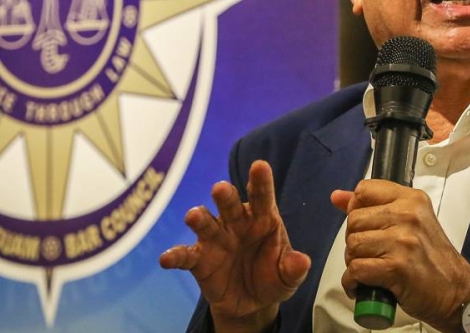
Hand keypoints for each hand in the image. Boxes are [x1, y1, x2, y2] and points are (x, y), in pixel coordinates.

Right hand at [160, 160, 310, 332]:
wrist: (252, 302)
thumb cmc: (273, 278)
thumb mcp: (288, 277)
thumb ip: (293, 268)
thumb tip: (302, 262)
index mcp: (262, 219)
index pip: (262, 197)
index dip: (260, 181)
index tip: (260, 166)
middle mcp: (236, 223)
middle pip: (229, 204)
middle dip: (225, 195)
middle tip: (220, 189)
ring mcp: (216, 239)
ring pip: (205, 223)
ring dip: (199, 218)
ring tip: (194, 216)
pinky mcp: (199, 260)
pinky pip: (185, 255)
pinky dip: (175, 256)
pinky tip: (166, 259)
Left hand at [331, 180, 469, 332]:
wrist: (456, 291)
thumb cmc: (430, 258)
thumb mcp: (408, 222)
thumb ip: (372, 207)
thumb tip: (337, 196)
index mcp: (410, 199)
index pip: (364, 190)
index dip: (357, 210)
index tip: (367, 227)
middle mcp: (407, 215)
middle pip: (354, 221)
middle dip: (355, 241)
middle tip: (370, 255)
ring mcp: (402, 240)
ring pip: (353, 246)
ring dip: (354, 263)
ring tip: (370, 270)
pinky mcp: (397, 267)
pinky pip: (356, 270)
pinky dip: (354, 283)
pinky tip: (364, 286)